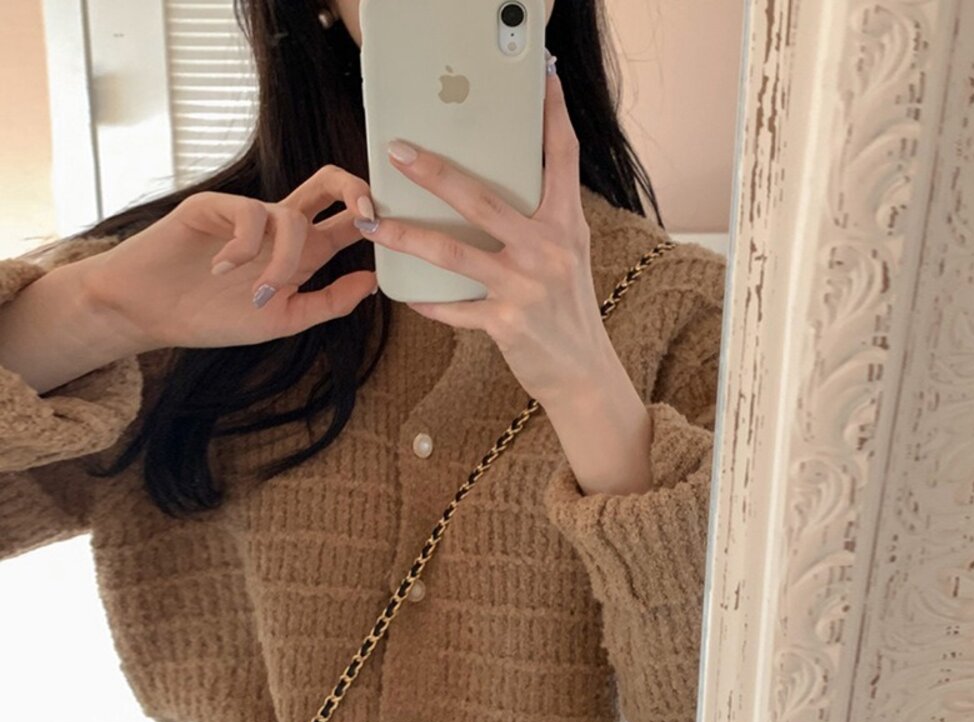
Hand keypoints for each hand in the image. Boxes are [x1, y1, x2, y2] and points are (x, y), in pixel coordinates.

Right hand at [79, 165, 379, 352]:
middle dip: (355, 188)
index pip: (345, 223)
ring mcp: (248, 214)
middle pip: (328, 185)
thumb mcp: (282, 320)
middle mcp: (279, 229)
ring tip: (257, 293)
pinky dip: (245, 248)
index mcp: (301, 254)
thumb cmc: (212, 318)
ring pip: (292, 216)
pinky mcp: (215, 205)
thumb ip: (327, 303)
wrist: (149, 312)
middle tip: (369, 213)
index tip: (390, 231)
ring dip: (284, 261)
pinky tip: (220, 269)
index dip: (371, 219)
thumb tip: (372, 281)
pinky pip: (250, 214)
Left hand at [352, 55, 618, 407]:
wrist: (583, 373)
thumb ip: (540, 224)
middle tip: (397, 152)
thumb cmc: (568, 311)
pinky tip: (404, 293)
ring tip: (372, 224)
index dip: (552, 116)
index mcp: (565, 226)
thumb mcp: (567, 257)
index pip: (562, 159)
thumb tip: (495, 192)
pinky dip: (427, 301)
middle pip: (483, 199)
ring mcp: (525, 287)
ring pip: (454, 252)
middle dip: (435, 172)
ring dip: (406, 236)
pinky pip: (454, 307)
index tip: (541, 79)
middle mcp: (547, 250)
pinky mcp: (507, 323)